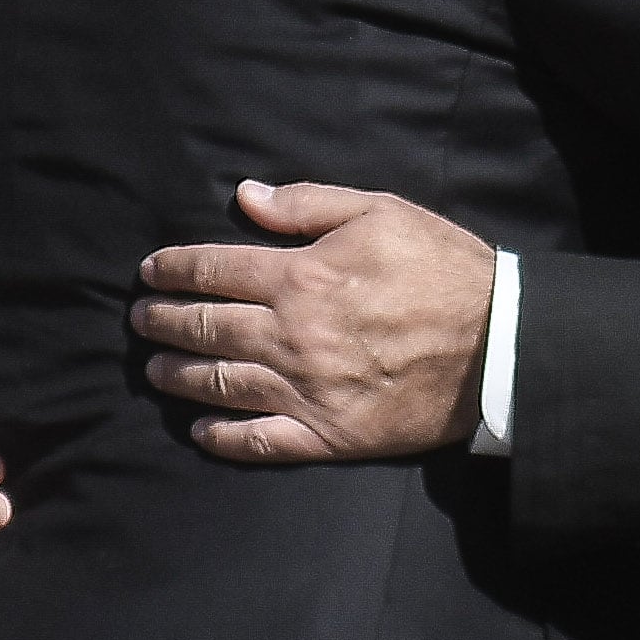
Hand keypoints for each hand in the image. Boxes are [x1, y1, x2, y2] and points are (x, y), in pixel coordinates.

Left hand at [134, 180, 495, 462]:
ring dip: (177, 376)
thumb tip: (246, 198)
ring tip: (157, 369)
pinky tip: (202, 431)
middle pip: (204, 328)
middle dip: (162, 321)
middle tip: (140, 319)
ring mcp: (305, 391)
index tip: (150, 271)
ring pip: (218, 386)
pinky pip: (259, 441)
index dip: (173, 269)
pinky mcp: (328, 434)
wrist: (499, 343)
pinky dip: (222, 438)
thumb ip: (309, 203)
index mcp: (301, 276)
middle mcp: (290, 336)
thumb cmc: (443, 268)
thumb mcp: (382, 212)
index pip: (213, 270)